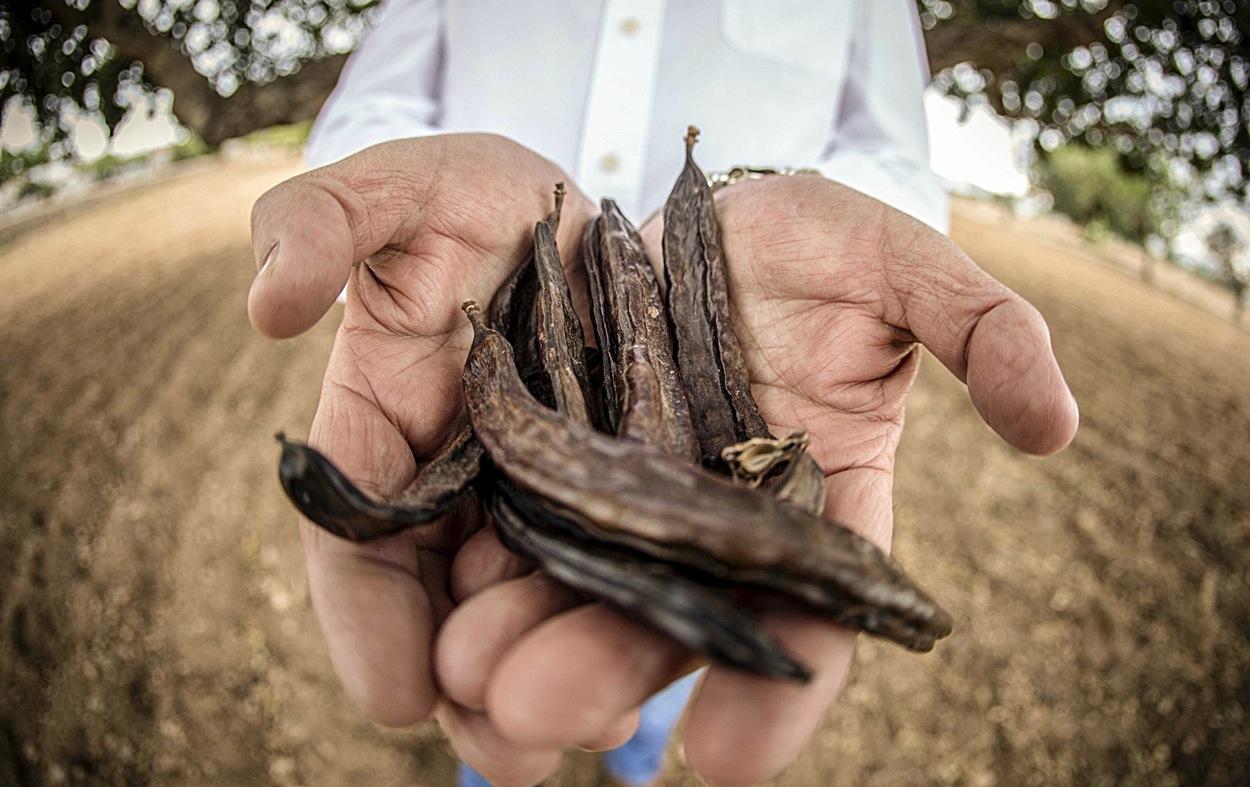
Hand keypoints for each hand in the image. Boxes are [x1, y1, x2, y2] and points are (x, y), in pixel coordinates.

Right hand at [247, 135, 599, 770]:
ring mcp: (555, 498)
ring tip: (596, 734)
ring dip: (566, 676)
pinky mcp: (640, 496)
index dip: (365, 618)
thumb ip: (325, 220)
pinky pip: (638, 572)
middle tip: (509, 746)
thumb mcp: (403, 186)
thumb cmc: (479, 197)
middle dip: (477, 680)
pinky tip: (667, 680)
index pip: (360, 540)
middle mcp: (470, 487)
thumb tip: (268, 306)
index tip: (390, 692)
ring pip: (549, 606)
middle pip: (458, 603)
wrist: (586, 208)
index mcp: (393, 432)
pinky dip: (647, 627)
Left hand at [432, 175, 1077, 784]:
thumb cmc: (809, 240)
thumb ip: (984, 329)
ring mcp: (627, 495)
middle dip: (607, 671)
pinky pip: (510, 525)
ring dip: (524, 643)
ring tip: (471, 687)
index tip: (729, 759)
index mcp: (814, 502)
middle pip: (668, 617)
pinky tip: (431, 614)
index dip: (782, 690)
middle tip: (543, 714)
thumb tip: (1055, 426)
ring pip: (577, 588)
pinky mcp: (547, 456)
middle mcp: (714, 522)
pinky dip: (475, 572)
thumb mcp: (900, 263)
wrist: (695, 205)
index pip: (810, 616)